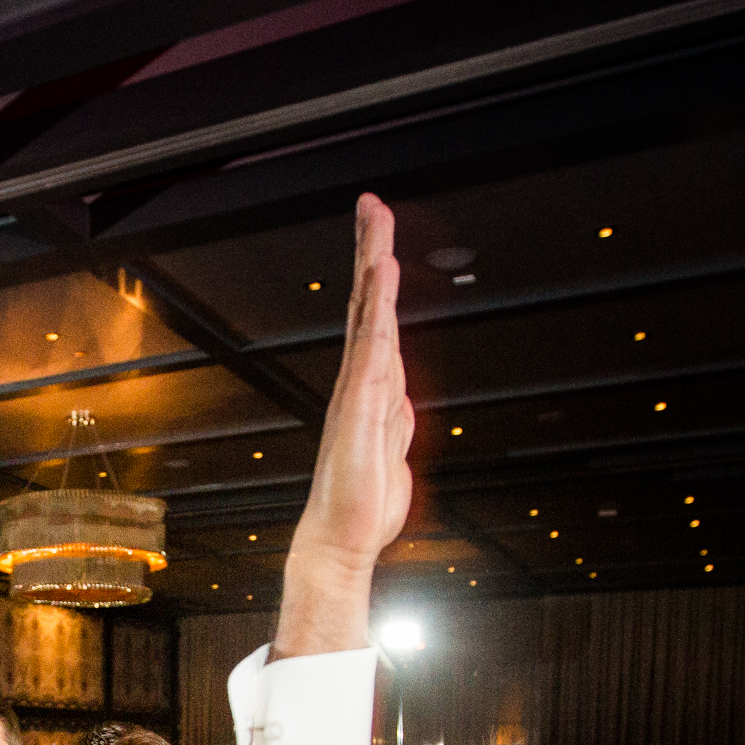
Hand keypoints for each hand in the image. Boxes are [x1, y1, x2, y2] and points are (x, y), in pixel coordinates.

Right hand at [278, 192, 413, 656]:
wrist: (341, 540)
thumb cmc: (364, 504)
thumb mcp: (393, 455)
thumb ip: (397, 423)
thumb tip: (402, 403)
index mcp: (369, 388)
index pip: (374, 319)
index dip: (376, 276)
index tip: (379, 236)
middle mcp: (359, 380)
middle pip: (365, 302)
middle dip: (369, 251)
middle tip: (371, 204)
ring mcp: (357, 390)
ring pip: (368, 315)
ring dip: (373, 267)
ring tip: (377, 224)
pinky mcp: (360, 405)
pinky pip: (371, 345)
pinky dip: (375, 308)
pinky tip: (381, 279)